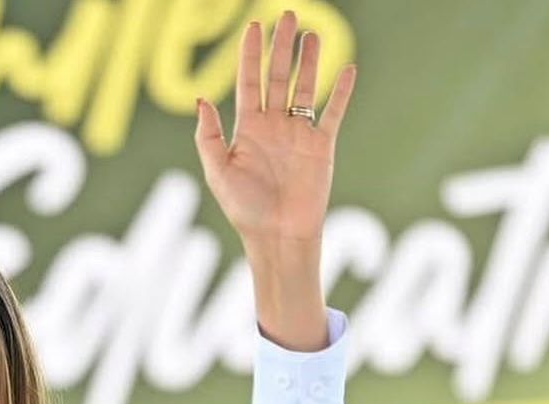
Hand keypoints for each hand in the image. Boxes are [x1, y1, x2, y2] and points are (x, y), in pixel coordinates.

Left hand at [195, 12, 355, 245]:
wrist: (278, 236)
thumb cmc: (245, 210)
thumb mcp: (218, 173)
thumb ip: (209, 137)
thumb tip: (200, 100)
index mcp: (247, 130)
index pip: (248, 82)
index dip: (250, 55)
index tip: (253, 26)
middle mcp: (273, 127)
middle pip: (278, 77)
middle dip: (281, 47)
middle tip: (287, 15)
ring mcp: (298, 134)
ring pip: (305, 88)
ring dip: (310, 61)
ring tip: (313, 33)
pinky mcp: (322, 146)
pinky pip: (333, 113)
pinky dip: (341, 92)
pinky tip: (348, 69)